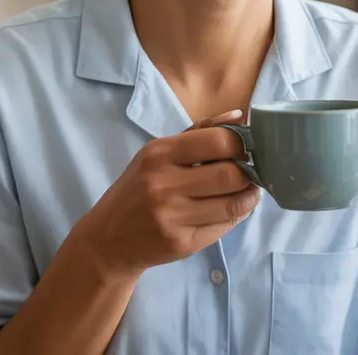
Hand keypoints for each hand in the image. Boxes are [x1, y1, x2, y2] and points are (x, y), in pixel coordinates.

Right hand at [73, 110, 259, 277]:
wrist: (107, 239)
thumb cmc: (137, 190)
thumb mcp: (157, 154)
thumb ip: (198, 133)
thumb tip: (237, 116)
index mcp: (159, 153)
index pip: (218, 141)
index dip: (242, 145)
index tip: (246, 149)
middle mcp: (164, 184)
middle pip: (231, 174)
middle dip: (248, 173)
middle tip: (250, 172)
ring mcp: (172, 216)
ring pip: (233, 204)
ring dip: (248, 197)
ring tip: (247, 191)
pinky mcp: (182, 242)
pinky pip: (223, 226)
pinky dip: (235, 216)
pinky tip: (231, 209)